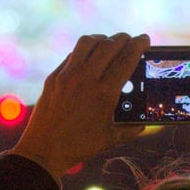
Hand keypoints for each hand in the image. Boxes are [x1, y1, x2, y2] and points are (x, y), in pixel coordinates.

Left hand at [12, 33, 150, 181]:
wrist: (44, 151)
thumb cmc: (80, 146)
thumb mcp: (111, 138)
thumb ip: (132, 129)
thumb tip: (144, 123)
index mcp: (105, 93)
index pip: (127, 58)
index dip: (139, 45)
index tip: (145, 39)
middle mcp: (86, 79)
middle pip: (110, 45)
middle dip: (124, 38)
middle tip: (131, 40)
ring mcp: (67, 75)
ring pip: (88, 42)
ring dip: (103, 39)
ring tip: (110, 43)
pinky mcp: (54, 77)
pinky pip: (72, 55)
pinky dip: (85, 51)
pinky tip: (90, 57)